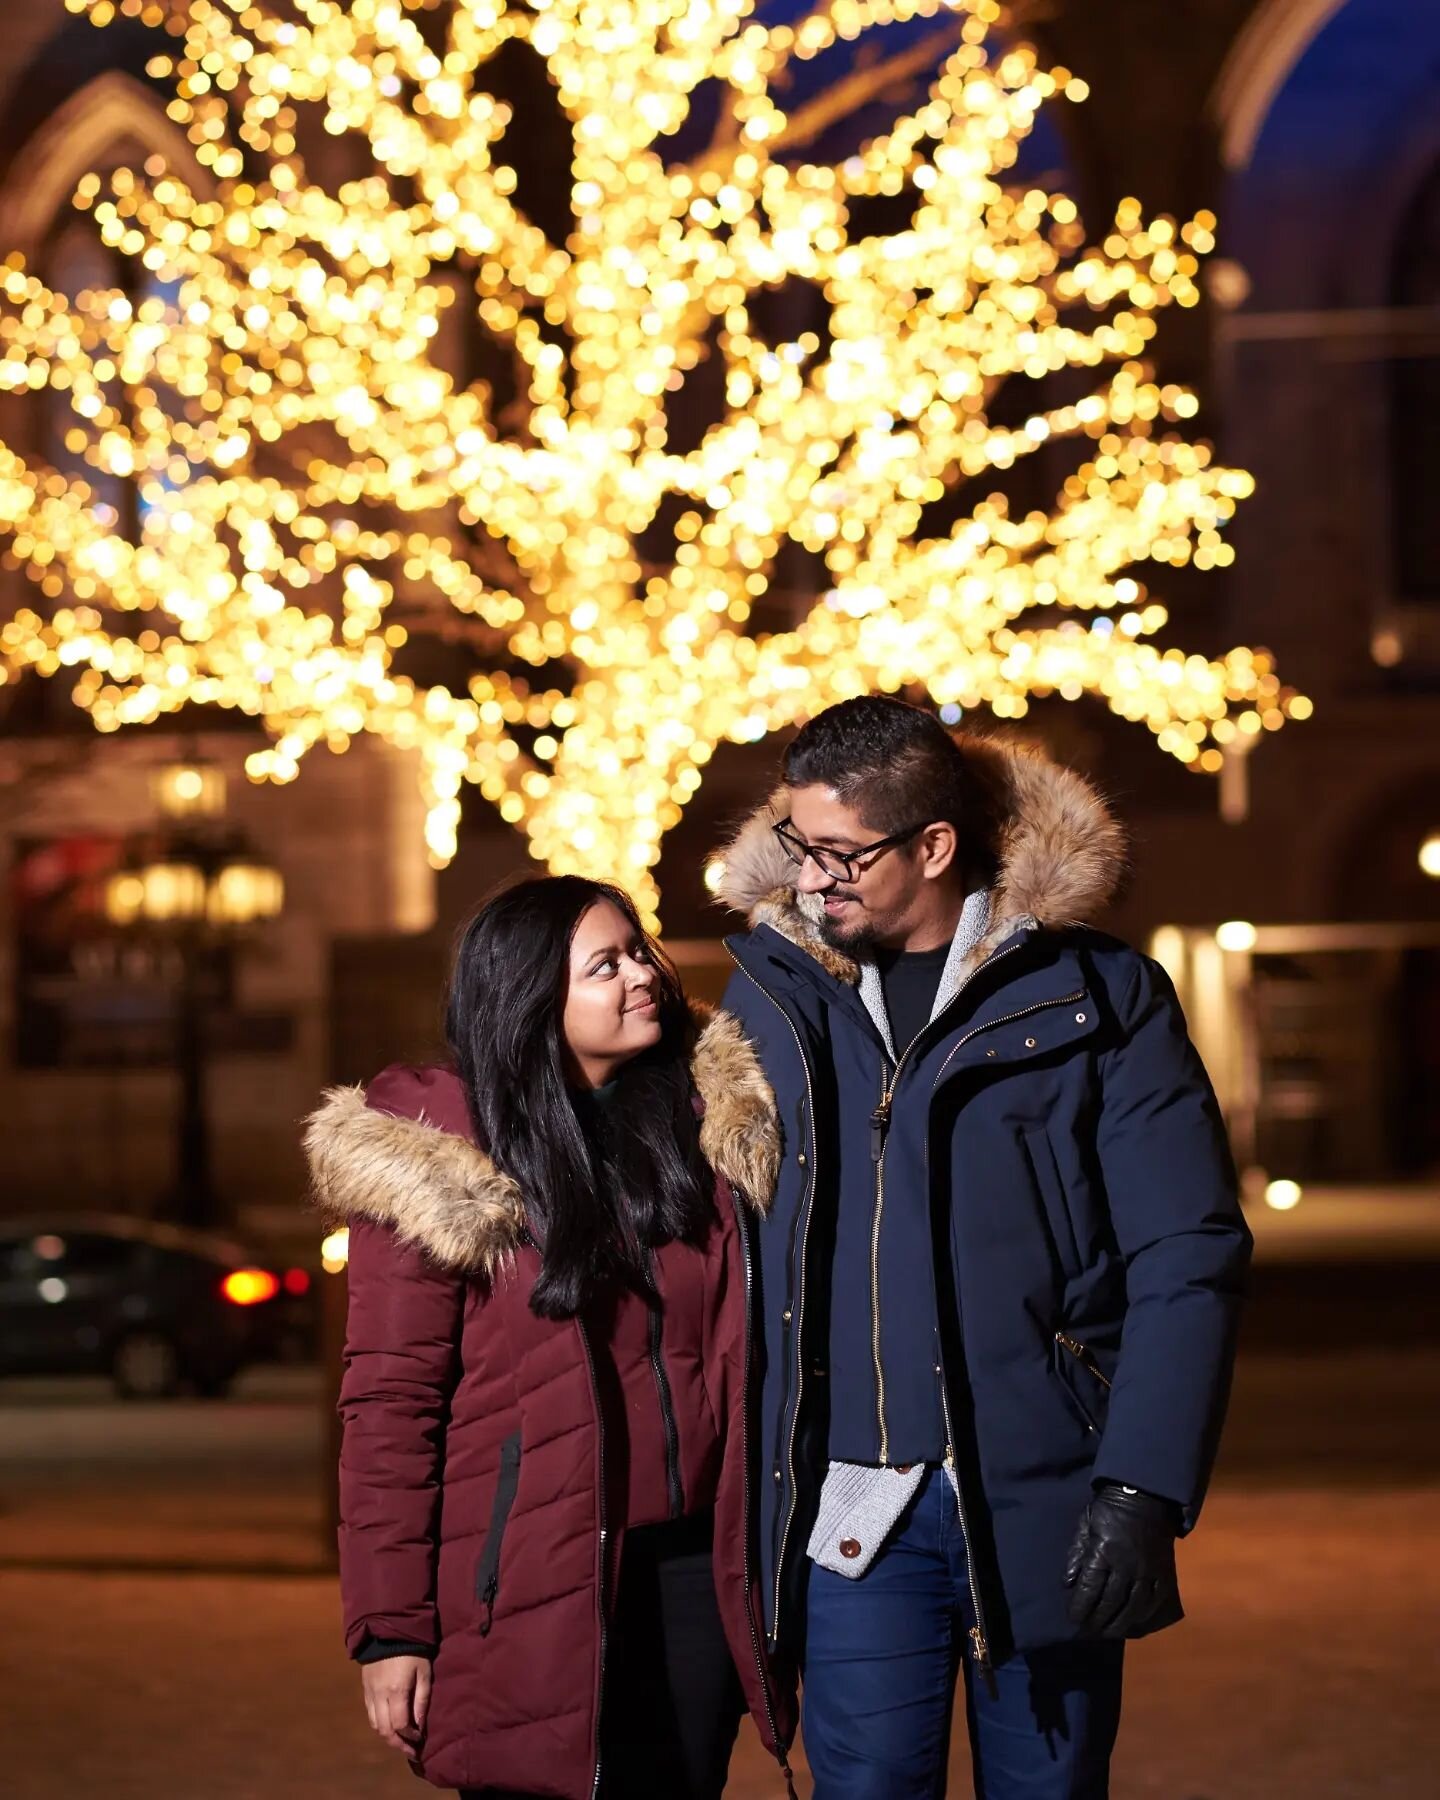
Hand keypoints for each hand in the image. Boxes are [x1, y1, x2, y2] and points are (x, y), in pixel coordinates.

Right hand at [361, 1655, 431, 1754]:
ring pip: (375, 1725)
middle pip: (385, 1730)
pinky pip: (370, 1714)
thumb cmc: (413, 1651)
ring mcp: (370, 1693)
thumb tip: (420, 1726)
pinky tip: (389, 1723)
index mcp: (396, 1692)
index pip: (400, 1725)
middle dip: (398, 1743)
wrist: (389, 1630)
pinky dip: (379, 1723)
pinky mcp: (365, 1689)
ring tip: (400, 1739)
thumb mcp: (424, 1672)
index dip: (410, 1736)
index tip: (419, 1739)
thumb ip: (422, 1699)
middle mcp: (379, 1696)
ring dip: (387, 1735)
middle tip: (410, 1749)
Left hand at [1064, 1482, 1182, 1637]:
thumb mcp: (1085, 1524)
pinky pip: (1155, 1601)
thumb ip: (1076, 1554)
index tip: (1073, 1619)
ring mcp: (1147, 1571)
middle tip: (1088, 1632)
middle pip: (1110, 1602)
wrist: (1145, 1496)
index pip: (1089, 1588)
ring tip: (1108, 1633)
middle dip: (1097, 1621)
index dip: (1080, 1607)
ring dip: (1119, 1624)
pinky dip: (1144, 1616)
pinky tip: (1134, 1624)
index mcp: (1103, 1551)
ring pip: (1133, 1607)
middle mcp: (1126, 1565)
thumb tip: (1067, 1583)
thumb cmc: (1109, 1510)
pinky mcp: (1163, 1573)